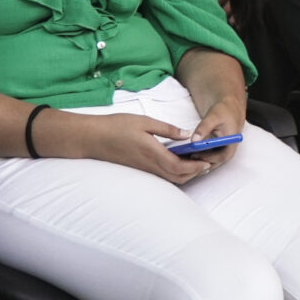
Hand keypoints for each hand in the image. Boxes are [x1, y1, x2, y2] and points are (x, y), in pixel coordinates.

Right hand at [64, 111, 215, 184]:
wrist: (92, 138)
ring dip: (186, 174)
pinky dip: (174, 172)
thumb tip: (186, 134)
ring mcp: (144, 169)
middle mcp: (150, 165)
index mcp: (153, 154)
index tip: (207, 162)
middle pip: (178, 177)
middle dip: (195, 172)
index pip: (180, 167)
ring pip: (170, 178)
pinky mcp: (140, 168)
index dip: (196, 167)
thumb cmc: (116, 127)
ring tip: (196, 162)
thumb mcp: (144, 122)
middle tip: (207, 162)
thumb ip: (167, 129)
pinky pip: (161, 176)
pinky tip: (178, 161)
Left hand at [186, 89, 246, 169]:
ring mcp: (221, 154)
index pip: (220, 157)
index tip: (193, 155)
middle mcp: (227, 152)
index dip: (206, 158)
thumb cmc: (223, 112)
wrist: (229, 111)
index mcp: (231, 144)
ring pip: (207, 163)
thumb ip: (204, 128)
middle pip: (213, 163)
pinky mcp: (215, 153)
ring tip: (181, 158)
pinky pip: (205, 159)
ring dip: (195, 162)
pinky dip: (196, 159)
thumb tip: (194, 140)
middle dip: (197, 163)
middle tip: (182, 160)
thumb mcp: (213, 117)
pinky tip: (184, 155)